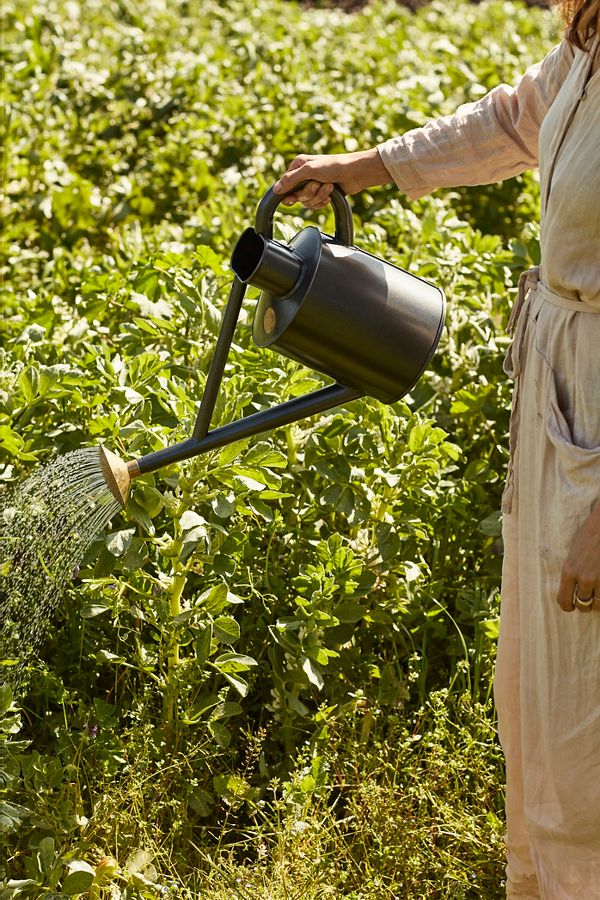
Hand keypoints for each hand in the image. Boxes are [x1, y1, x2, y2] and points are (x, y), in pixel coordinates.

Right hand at [272, 148, 391, 209]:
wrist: (355, 173)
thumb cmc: (334, 166)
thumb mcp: (309, 170)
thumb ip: (291, 180)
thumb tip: (276, 190)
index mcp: (298, 165)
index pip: (285, 185)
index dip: (290, 193)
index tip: (292, 199)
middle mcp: (303, 175)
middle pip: (296, 195)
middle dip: (309, 193)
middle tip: (318, 184)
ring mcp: (312, 185)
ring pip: (306, 202)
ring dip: (318, 197)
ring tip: (329, 187)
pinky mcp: (321, 194)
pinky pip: (315, 205)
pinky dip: (322, 201)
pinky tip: (330, 195)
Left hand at [556, 502, 599, 612]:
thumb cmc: (591, 533)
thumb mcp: (574, 552)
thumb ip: (572, 570)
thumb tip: (572, 586)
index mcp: (569, 570)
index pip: (563, 599)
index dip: (567, 606)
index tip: (569, 606)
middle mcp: (584, 578)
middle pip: (582, 604)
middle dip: (584, 604)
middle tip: (587, 600)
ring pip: (598, 604)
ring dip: (598, 602)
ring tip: (598, 595)